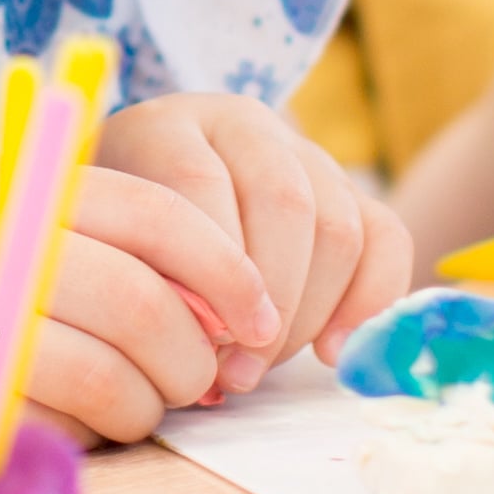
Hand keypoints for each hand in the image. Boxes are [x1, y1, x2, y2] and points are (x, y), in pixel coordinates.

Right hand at [0, 148, 366, 459]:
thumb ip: (67, 228)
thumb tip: (194, 288)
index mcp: (18, 187)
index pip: (163, 218)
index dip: (228, 274)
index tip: (257, 321)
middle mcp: (0, 241)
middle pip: (153, 305)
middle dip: (196, 358)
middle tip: (200, 383)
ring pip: (116, 376)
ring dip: (148, 408)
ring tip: (137, 411)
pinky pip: (56, 430)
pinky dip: (86, 442)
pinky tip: (73, 431)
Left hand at [88, 92, 413, 389]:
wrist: (146, 196)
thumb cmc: (118, 237)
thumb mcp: (106, 244)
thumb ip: (141, 276)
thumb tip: (206, 344)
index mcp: (168, 125)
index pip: (199, 183)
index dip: (209, 271)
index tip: (205, 341)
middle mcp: (243, 124)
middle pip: (285, 202)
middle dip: (270, 300)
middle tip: (240, 368)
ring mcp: (303, 152)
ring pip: (338, 226)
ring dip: (309, 313)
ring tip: (265, 364)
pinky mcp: (349, 189)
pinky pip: (386, 238)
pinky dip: (369, 301)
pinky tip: (331, 352)